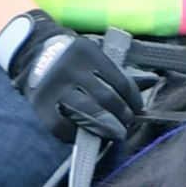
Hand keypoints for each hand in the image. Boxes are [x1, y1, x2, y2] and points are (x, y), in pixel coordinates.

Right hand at [0, 12, 140, 147]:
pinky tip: (87, 134)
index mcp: (89, 53)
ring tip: (115, 133)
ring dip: (107, 128)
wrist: (33, 51)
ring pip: (88, 114)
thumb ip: (117, 70)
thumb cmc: (73, 58)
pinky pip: (63, 127)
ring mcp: (55, 88)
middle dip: (122, 116)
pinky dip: (77, 134)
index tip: (137, 110)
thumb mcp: (94, 55)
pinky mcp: (42, 105)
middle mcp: (72, 69)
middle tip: (127, 125)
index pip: (120, 81)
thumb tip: (152, 81)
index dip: (133, 100)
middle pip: (106, 99)